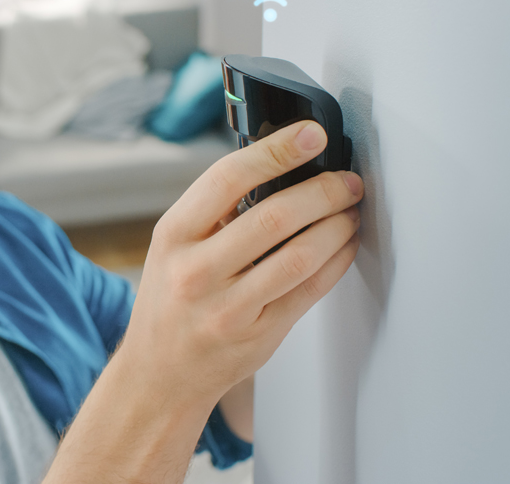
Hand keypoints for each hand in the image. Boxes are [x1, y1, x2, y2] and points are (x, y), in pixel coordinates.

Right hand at [116, 121, 362, 408]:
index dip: (276, 151)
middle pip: (274, 217)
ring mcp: (227, 308)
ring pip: (300, 255)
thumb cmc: (169, 303)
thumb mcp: (172, 248)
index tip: (311, 136)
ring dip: (337, 226)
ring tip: (350, 210)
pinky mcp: (259, 335)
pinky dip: (337, 261)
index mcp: (172, 236)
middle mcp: (196, 272)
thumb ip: (214, 211)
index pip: (227, 178)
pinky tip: (343, 245)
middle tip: (346, 180)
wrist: (160, 374)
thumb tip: (279, 166)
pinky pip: (310, 290)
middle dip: (324, 191)